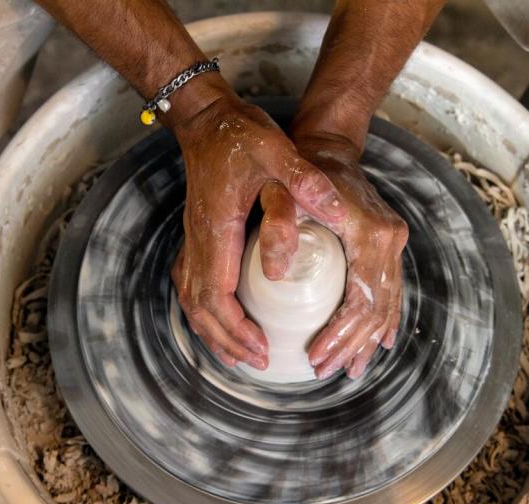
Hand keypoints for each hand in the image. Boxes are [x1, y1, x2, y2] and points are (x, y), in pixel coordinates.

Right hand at [169, 91, 347, 368]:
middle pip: (201, 309)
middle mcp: (200, 241)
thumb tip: (336, 211)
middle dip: (228, 342)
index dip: (237, 330)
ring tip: (241, 355)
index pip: (219, 297)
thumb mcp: (278, 151)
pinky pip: (193, 287)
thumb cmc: (239, 135)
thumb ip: (304, 181)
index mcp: (218, 230)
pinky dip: (206, 314)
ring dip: (214, 333)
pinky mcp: (197, 236)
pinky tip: (224, 323)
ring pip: (192, 302)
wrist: (206, 117)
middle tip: (259, 362)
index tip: (262, 348)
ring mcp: (194, 240)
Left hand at [259, 133, 407, 378]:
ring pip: (387, 305)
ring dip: (367, 340)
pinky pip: (391, 291)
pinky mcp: (387, 244)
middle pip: (376, 310)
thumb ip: (281, 225)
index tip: (315, 356)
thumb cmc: (300, 169)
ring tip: (350, 370)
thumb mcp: (285, 192)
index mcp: (369, 233)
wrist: (329, 145)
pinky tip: (376, 344)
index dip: (339, 334)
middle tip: (323, 370)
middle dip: (350, 345)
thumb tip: (276, 272)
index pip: (359, 300)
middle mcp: (389, 240)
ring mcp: (393, 242)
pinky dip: (383, 320)